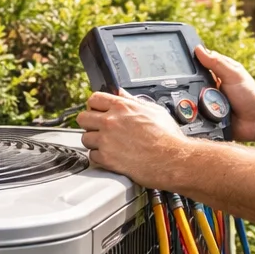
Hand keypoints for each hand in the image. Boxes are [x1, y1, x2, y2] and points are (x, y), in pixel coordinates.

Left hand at [77, 90, 197, 185]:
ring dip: (94, 142)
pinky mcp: (107, 158)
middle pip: (83, 118)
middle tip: (98, 128)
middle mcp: (111, 122)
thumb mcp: (154, 110)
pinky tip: (111, 156)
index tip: (97, 111)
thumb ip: (133, 100)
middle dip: (89, 123)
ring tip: (107, 144)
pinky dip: (100, 157)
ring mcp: (107, 141)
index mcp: (122, 107)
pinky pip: (92, 156)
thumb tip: (121, 94)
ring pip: (85, 138)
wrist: (172, 159)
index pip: (94, 99)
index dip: (94, 106)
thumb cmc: (167, 137)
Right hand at [195, 46, 254, 141]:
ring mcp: (208, 104)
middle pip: (190, 85)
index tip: (177, 65)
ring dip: (190, 103)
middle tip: (188, 90)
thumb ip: (216, 62)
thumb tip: (198, 49)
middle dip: (187, 88)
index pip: (197, 66)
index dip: (188, 65)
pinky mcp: (207, 119)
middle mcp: (210, 88)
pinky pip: (195, 118)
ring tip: (192, 105)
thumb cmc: (250, 95)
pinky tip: (193, 117)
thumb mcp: (233, 74)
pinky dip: (194, 117)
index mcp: (217, 74)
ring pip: (190, 102)